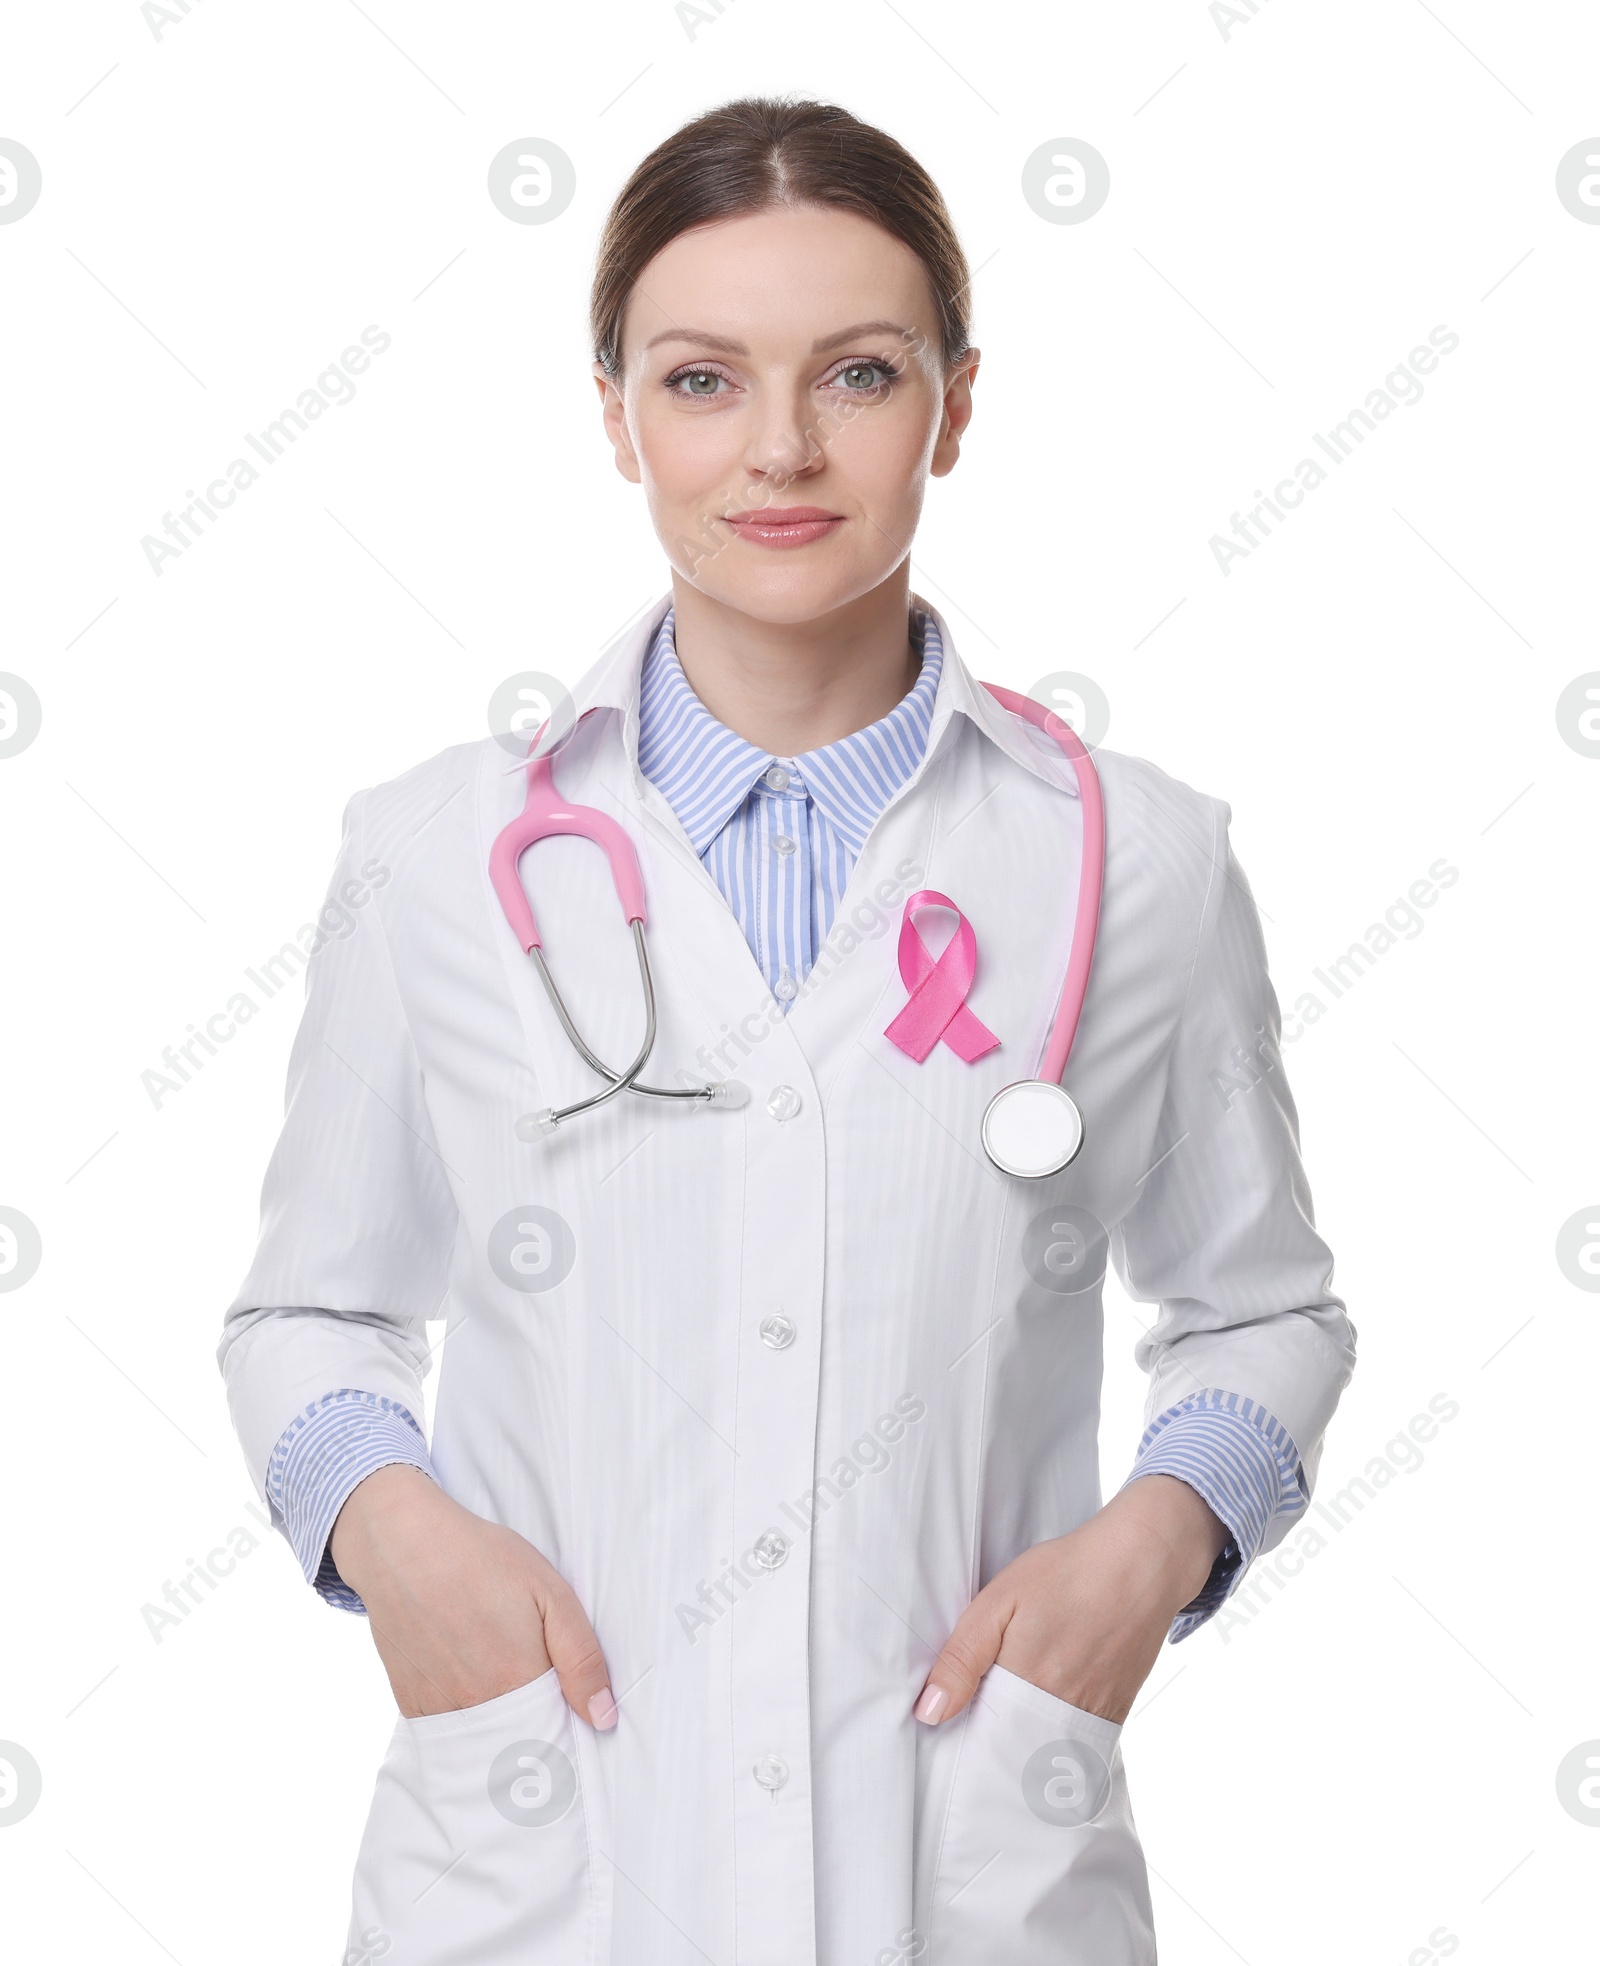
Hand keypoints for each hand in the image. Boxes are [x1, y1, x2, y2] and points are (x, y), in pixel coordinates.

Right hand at [328, 1464, 616, 1729]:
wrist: (405, 1544)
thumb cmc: (482, 1559)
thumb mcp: (551, 1593)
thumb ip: (582, 1660)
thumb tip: (604, 1718)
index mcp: (517, 1680)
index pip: (554, 1741)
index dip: (567, 1737)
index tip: (572, 1723)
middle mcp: (476, 1706)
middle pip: (516, 1751)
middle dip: (533, 1742)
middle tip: (540, 1708)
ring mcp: (439, 1708)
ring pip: (480, 1748)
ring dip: (499, 1739)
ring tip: (506, 1698)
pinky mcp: (410, 1703)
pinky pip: (446, 1735)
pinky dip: (464, 1727)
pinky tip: (472, 1692)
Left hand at [913, 1475, 1229, 1727]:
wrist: (1140, 1562)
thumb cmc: (1065, 1573)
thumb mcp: (998, 1601)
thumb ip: (961, 1659)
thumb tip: (930, 1713)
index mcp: (1023, 1685)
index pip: (983, 1746)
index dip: (965, 1746)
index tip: (951, 1738)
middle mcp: (1060, 1711)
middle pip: (1017, 1759)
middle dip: (994, 1754)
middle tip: (978, 1736)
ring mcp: (1093, 1716)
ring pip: (1049, 1755)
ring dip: (1027, 1751)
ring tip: (1009, 1728)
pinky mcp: (1116, 1711)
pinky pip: (1080, 1743)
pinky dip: (1060, 1741)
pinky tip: (1046, 1720)